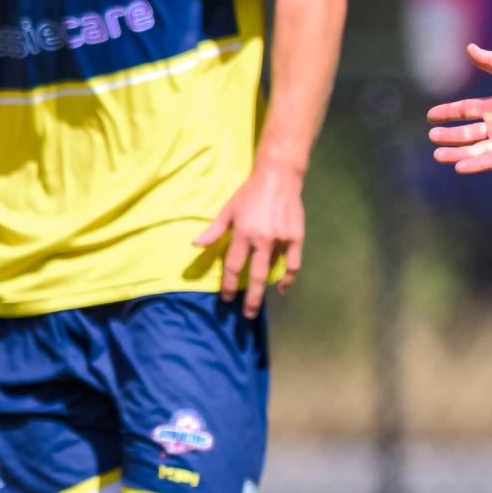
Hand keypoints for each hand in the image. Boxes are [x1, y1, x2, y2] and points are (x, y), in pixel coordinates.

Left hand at [196, 162, 303, 317]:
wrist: (279, 177)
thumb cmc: (250, 193)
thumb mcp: (228, 210)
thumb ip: (214, 230)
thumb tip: (195, 244)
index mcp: (243, 233)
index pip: (233, 266)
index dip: (227, 284)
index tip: (225, 299)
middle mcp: (262, 239)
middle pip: (255, 277)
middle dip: (250, 299)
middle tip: (247, 315)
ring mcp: (281, 239)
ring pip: (273, 270)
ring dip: (265, 286)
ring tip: (259, 300)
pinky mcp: (296, 237)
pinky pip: (293, 265)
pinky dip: (288, 279)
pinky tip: (281, 288)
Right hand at [426, 46, 491, 173]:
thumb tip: (469, 47)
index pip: (466, 111)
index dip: (448, 113)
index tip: (430, 116)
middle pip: (467, 132)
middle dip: (449, 136)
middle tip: (432, 137)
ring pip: (476, 149)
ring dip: (457, 153)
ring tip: (438, 155)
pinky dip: (476, 164)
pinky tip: (460, 166)